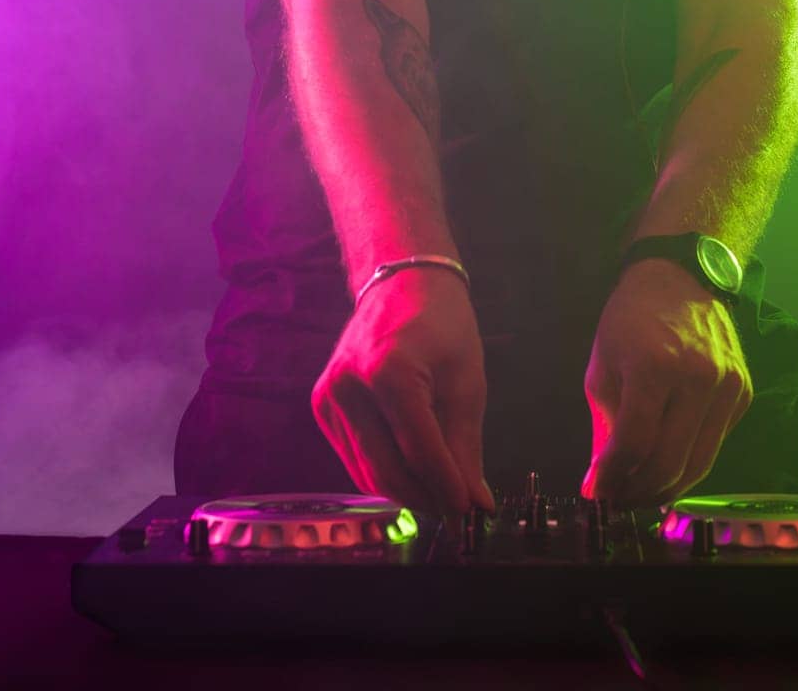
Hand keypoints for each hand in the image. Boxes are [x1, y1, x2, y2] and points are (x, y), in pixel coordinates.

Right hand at [310, 269, 494, 517]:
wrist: (401, 282)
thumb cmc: (442, 324)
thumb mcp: (466, 382)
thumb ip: (465, 448)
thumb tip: (476, 505)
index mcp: (388, 371)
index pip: (419, 451)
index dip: (447, 489)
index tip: (470, 514)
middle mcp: (348, 385)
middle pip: (388, 468)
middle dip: (426, 497)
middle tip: (458, 510)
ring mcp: (328, 396)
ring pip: (367, 471)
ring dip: (406, 490)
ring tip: (440, 492)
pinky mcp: (321, 405)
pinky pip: (354, 456)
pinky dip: (384, 470)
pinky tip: (412, 469)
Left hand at [580, 258, 753, 507]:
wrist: (680, 276)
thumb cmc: (630, 317)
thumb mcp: (602, 364)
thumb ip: (604, 425)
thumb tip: (601, 482)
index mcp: (655, 364)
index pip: (635, 442)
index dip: (612, 477)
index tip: (594, 493)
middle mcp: (698, 377)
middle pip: (669, 462)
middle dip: (637, 492)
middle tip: (617, 500)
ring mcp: (727, 385)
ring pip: (699, 464)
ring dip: (665, 488)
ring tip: (639, 493)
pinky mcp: (743, 392)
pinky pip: (715, 444)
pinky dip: (690, 462)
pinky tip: (667, 464)